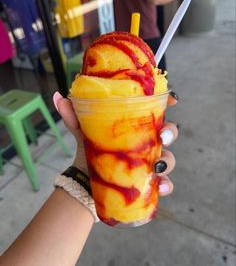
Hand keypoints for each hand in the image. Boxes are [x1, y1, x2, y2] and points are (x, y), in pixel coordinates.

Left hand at [53, 91, 178, 195]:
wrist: (85, 179)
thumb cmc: (89, 149)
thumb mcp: (81, 130)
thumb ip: (72, 115)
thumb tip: (57, 95)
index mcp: (135, 124)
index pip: (156, 110)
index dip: (169, 101)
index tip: (173, 99)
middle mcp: (146, 141)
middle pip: (168, 133)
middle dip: (170, 133)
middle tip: (162, 136)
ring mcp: (149, 161)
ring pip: (169, 158)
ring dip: (168, 161)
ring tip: (158, 166)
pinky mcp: (147, 180)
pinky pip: (164, 182)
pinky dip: (166, 185)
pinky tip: (160, 186)